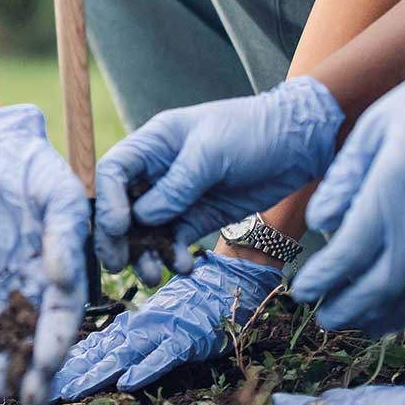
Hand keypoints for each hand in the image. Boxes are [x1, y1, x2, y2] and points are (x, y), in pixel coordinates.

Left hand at [0, 105, 90, 404]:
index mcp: (64, 269)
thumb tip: (61, 277)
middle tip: (24, 400)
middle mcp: (33, 282)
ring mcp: (2, 277)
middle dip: (29, 368)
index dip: (57, 343)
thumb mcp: (62, 197)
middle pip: (32, 334)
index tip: (50, 366)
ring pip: (0, 327)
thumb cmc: (39, 171)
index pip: (63, 315)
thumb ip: (64, 236)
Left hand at [53, 252, 280, 398]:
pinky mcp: (186, 338)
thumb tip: (95, 356)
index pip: (90, 346)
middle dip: (69, 373)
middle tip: (40, 390)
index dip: (63, 363)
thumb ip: (125, 337)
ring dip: (96, 373)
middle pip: (97, 352)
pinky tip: (126, 382)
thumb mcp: (152, 321)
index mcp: (128, 324)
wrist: (226, 283)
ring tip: (71, 390)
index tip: (37, 378)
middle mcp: (138, 326)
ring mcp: (161, 332)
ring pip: (122, 354)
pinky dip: (145, 369)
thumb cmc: (189, 304)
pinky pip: (163, 356)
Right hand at [93, 77, 340, 282]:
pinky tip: (183, 266)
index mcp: (152, 144)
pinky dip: (173, 257)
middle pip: (121, 208)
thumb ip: (176, 184)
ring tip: (153, 274)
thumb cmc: (252, 131)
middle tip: (118, 265)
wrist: (298, 144)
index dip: (107, 201)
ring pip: (145, 232)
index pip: (113, 172)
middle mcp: (157, 173)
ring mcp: (176, 198)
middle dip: (117, 238)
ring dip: (144, 255)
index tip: (118, 228)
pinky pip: (174, 242)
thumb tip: (142, 217)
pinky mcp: (198, 218)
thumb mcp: (212, 150)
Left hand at [292, 26, 404, 335]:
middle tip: (327, 319)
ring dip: (390, 318)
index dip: (322, 281)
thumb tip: (320, 226)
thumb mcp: (372, 129)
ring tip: (365, 324)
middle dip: (348, 309)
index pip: (346, 256)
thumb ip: (344, 180)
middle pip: (381, 287)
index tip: (303, 292)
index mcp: (390, 192)